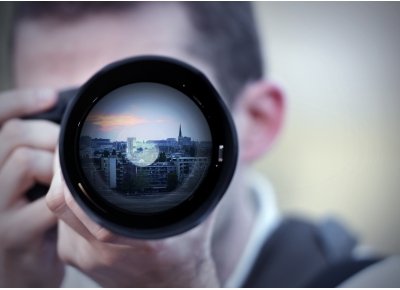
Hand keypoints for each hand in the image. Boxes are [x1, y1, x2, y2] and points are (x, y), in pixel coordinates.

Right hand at [0, 89, 63, 286]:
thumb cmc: (28, 223)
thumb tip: (59, 117)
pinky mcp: (10, 234)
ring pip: (24, 159)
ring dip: (56, 165)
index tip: (51, 97)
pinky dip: (66, 194)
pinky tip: (70, 203)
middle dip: (50, 135)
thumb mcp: (21, 185)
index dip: (19, 101)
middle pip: (12, 135)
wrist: (21, 277)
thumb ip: (30, 155)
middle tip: (67, 152)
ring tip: (63, 181)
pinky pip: (47, 199)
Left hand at [47, 159, 219, 286]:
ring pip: (59, 214)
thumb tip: (206, 156)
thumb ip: (198, 185)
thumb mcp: (198, 216)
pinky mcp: (77, 261)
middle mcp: (103, 252)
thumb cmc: (186, 254)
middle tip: (72, 151)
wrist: (173, 289)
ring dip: (67, 189)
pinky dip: (71, 207)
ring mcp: (86, 259)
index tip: (73, 148)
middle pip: (60, 204)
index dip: (69, 172)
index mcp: (134, 239)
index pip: (80, 202)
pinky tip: (87, 198)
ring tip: (80, 171)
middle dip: (63, 172)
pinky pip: (62, 226)